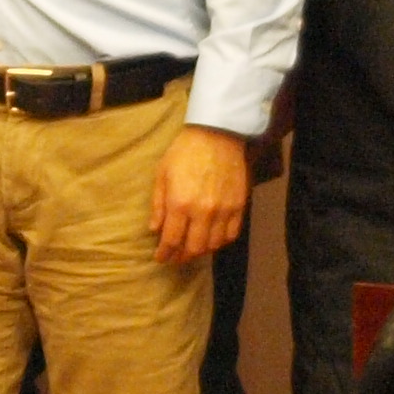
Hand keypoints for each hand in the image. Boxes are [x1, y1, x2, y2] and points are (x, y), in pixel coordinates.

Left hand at [150, 125, 251, 264]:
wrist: (216, 135)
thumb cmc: (184, 152)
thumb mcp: (162, 174)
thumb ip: (158, 205)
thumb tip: (155, 230)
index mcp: (180, 204)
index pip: (172, 240)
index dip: (165, 253)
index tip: (160, 258)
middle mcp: (203, 212)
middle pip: (194, 248)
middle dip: (182, 257)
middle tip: (175, 258)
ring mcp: (224, 210)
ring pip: (214, 245)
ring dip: (201, 251)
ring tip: (192, 249)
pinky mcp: (239, 206)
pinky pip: (231, 234)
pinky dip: (220, 242)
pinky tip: (212, 240)